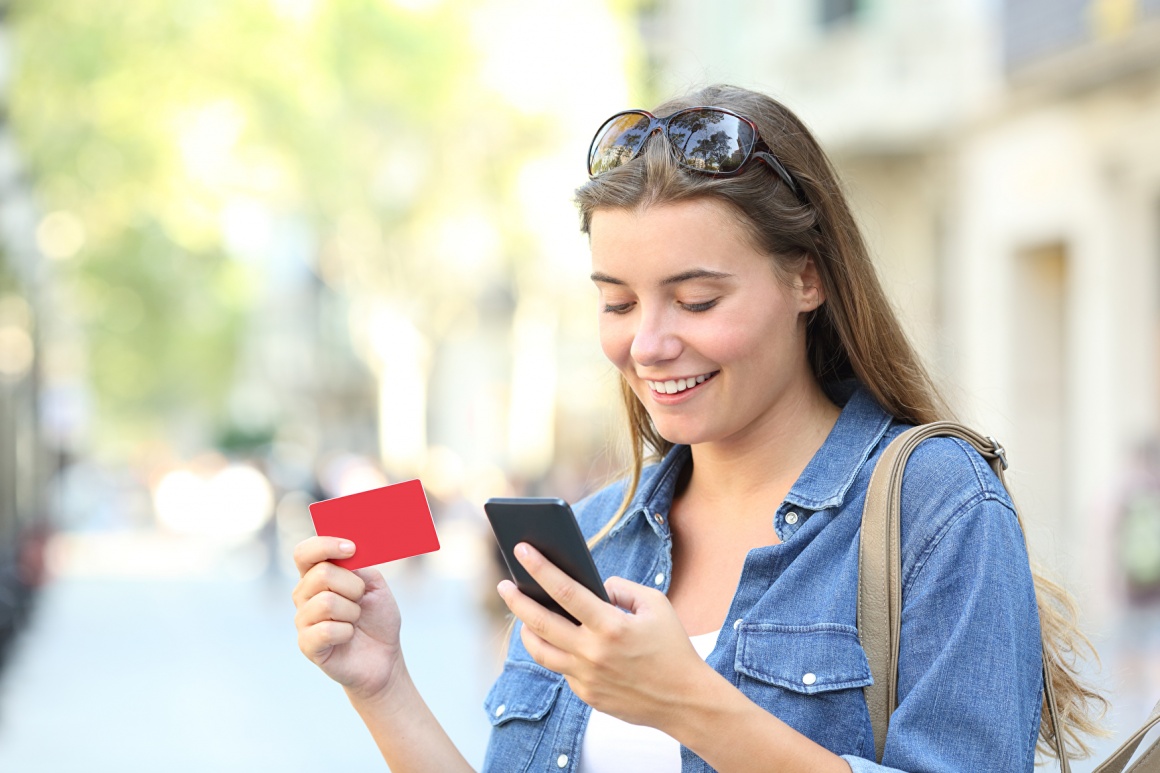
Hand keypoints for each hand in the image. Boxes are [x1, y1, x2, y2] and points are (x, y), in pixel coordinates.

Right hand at [292, 536, 403, 701]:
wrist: (384, 656)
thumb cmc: (377, 618)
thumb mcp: (373, 584)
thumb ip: (358, 566)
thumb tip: (346, 552)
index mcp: (316, 575)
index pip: (305, 552)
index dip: (325, 545)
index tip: (351, 548)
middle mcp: (303, 595)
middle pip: (321, 574)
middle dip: (353, 586)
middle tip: (361, 600)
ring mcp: (302, 620)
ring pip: (326, 602)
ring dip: (352, 611)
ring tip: (355, 620)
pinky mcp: (306, 644)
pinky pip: (326, 629)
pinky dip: (346, 632)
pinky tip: (348, 637)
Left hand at [497, 543, 709, 730]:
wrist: (685, 701)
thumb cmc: (672, 646)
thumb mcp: (655, 605)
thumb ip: (621, 588)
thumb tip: (592, 586)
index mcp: (611, 626)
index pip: (564, 591)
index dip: (539, 568)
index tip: (521, 549)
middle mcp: (593, 653)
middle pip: (539, 623)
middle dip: (517, 600)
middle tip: (504, 585)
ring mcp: (586, 677)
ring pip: (541, 651)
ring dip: (527, 630)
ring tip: (523, 615)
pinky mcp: (586, 695)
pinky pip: (563, 668)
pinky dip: (560, 651)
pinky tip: (560, 640)